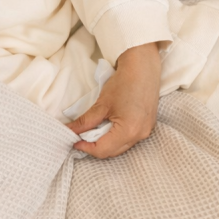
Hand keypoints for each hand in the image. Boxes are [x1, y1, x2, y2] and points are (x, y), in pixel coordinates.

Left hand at [68, 43, 160, 158]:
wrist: (143, 67)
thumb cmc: (123, 83)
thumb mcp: (101, 104)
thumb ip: (85, 122)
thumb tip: (70, 132)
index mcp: (129, 130)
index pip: (103, 150)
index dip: (86, 148)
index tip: (74, 141)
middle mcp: (140, 135)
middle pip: (112, 152)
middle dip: (95, 147)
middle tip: (82, 136)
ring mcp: (146, 131)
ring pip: (121, 147)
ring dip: (106, 142)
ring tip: (95, 130)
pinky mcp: (148, 126)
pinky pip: (129, 139)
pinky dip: (116, 137)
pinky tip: (109, 126)